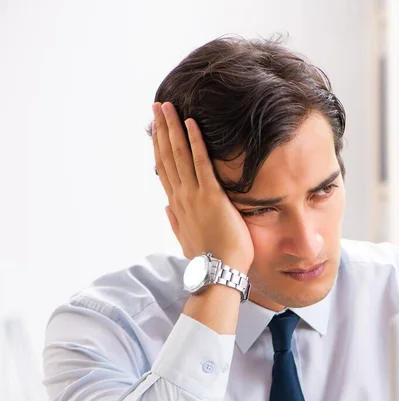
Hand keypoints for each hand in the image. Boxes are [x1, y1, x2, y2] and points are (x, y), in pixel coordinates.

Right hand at [152, 102, 253, 272]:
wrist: (218, 273)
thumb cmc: (207, 260)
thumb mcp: (186, 240)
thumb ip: (175, 222)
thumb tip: (166, 207)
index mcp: (176, 207)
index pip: (165, 170)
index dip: (159, 147)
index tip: (156, 129)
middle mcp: (181, 198)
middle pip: (167, 157)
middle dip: (162, 130)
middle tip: (158, 106)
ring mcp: (194, 196)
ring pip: (179, 156)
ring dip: (173, 129)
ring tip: (169, 107)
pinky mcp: (211, 197)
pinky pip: (201, 163)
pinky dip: (195, 142)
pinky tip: (191, 124)